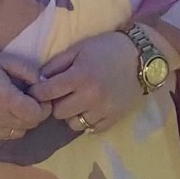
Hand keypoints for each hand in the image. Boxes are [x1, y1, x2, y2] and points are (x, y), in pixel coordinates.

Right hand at [0, 44, 48, 142]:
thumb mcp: (2, 59)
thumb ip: (27, 70)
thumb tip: (44, 82)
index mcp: (5, 99)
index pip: (37, 114)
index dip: (44, 105)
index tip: (40, 93)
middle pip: (30, 125)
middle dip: (36, 112)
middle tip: (30, 96)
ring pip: (18, 133)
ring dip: (23, 121)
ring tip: (16, 104)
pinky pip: (3, 136)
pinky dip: (9, 127)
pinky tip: (2, 111)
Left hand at [30, 31, 144, 137]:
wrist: (141, 56)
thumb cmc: (107, 48)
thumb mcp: (79, 48)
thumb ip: (57, 64)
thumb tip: (39, 79)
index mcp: (80, 76)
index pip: (47, 93)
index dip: (38, 92)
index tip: (38, 90)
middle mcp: (90, 97)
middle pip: (58, 112)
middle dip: (56, 103)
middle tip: (61, 94)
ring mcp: (103, 110)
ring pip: (74, 124)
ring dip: (71, 114)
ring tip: (77, 102)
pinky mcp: (114, 118)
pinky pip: (92, 129)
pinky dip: (87, 121)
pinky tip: (90, 109)